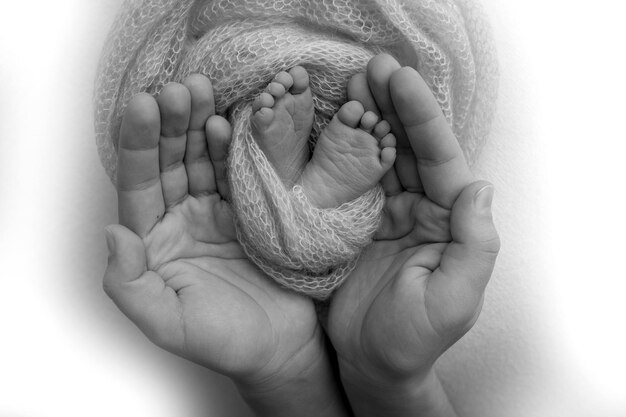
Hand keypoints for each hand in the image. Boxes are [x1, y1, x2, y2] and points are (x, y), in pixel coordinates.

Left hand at [102, 77, 342, 414]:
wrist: (282, 346)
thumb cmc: (223, 340)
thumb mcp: (166, 322)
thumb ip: (128, 284)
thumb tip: (111, 232)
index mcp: (155, 241)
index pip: (139, 184)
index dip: (137, 144)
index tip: (141, 105)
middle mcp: (182, 219)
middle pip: (170, 161)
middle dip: (170, 123)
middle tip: (177, 89)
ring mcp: (217, 212)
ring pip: (202, 159)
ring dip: (199, 124)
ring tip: (201, 90)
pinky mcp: (251, 209)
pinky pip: (238, 172)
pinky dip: (233, 147)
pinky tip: (227, 122)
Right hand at [328, 55, 499, 414]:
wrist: (371, 363)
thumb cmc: (414, 339)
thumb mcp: (454, 299)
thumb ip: (474, 245)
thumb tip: (479, 187)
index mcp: (447, 222)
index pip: (439, 160)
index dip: (422, 119)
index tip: (402, 82)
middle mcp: (418, 210)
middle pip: (406, 148)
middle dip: (392, 107)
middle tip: (372, 68)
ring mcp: (382, 214)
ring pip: (375, 157)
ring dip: (364, 120)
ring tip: (349, 84)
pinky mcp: (350, 223)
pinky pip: (345, 180)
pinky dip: (337, 152)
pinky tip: (327, 125)